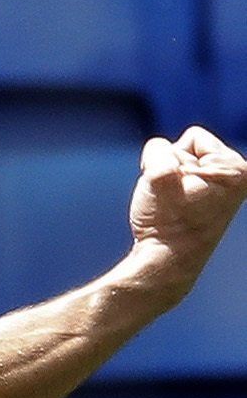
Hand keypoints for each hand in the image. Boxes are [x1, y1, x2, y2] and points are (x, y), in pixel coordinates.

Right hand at [126, 126, 246, 297]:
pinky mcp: (212, 198)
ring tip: (174, 205)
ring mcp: (226, 189)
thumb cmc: (167, 222)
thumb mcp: (159, 176)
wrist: (168, 260)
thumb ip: (159, 149)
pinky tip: (176, 208)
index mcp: (236, 169)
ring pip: (184, 164)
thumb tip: (160, 149)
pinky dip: (174, 189)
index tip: (177, 187)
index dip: (174, 158)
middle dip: (174, 168)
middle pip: (191, 148)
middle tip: (173, 200)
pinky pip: (184, 178)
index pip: (194, 137)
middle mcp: (239, 177)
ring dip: (171, 180)